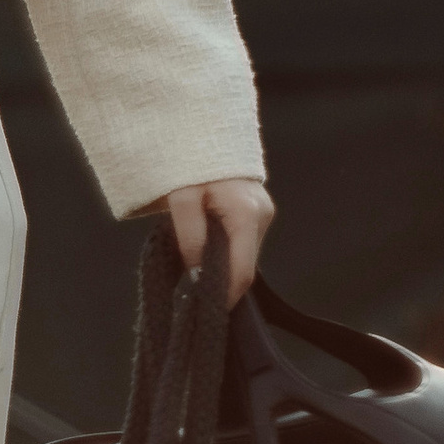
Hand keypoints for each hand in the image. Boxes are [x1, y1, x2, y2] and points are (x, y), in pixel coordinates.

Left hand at [160, 174, 274, 302]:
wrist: (203, 131)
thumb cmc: (190, 163)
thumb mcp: (181, 199)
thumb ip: (190, 237)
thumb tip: (197, 273)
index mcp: (247, 214)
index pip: (242, 270)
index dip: (226, 295)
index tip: (208, 311)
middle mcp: (262, 215)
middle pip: (245, 265)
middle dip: (222, 283)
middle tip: (195, 297)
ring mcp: (263, 212)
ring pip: (244, 254)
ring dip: (222, 267)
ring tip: (196, 275)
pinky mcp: (257, 211)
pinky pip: (242, 241)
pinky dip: (225, 252)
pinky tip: (206, 255)